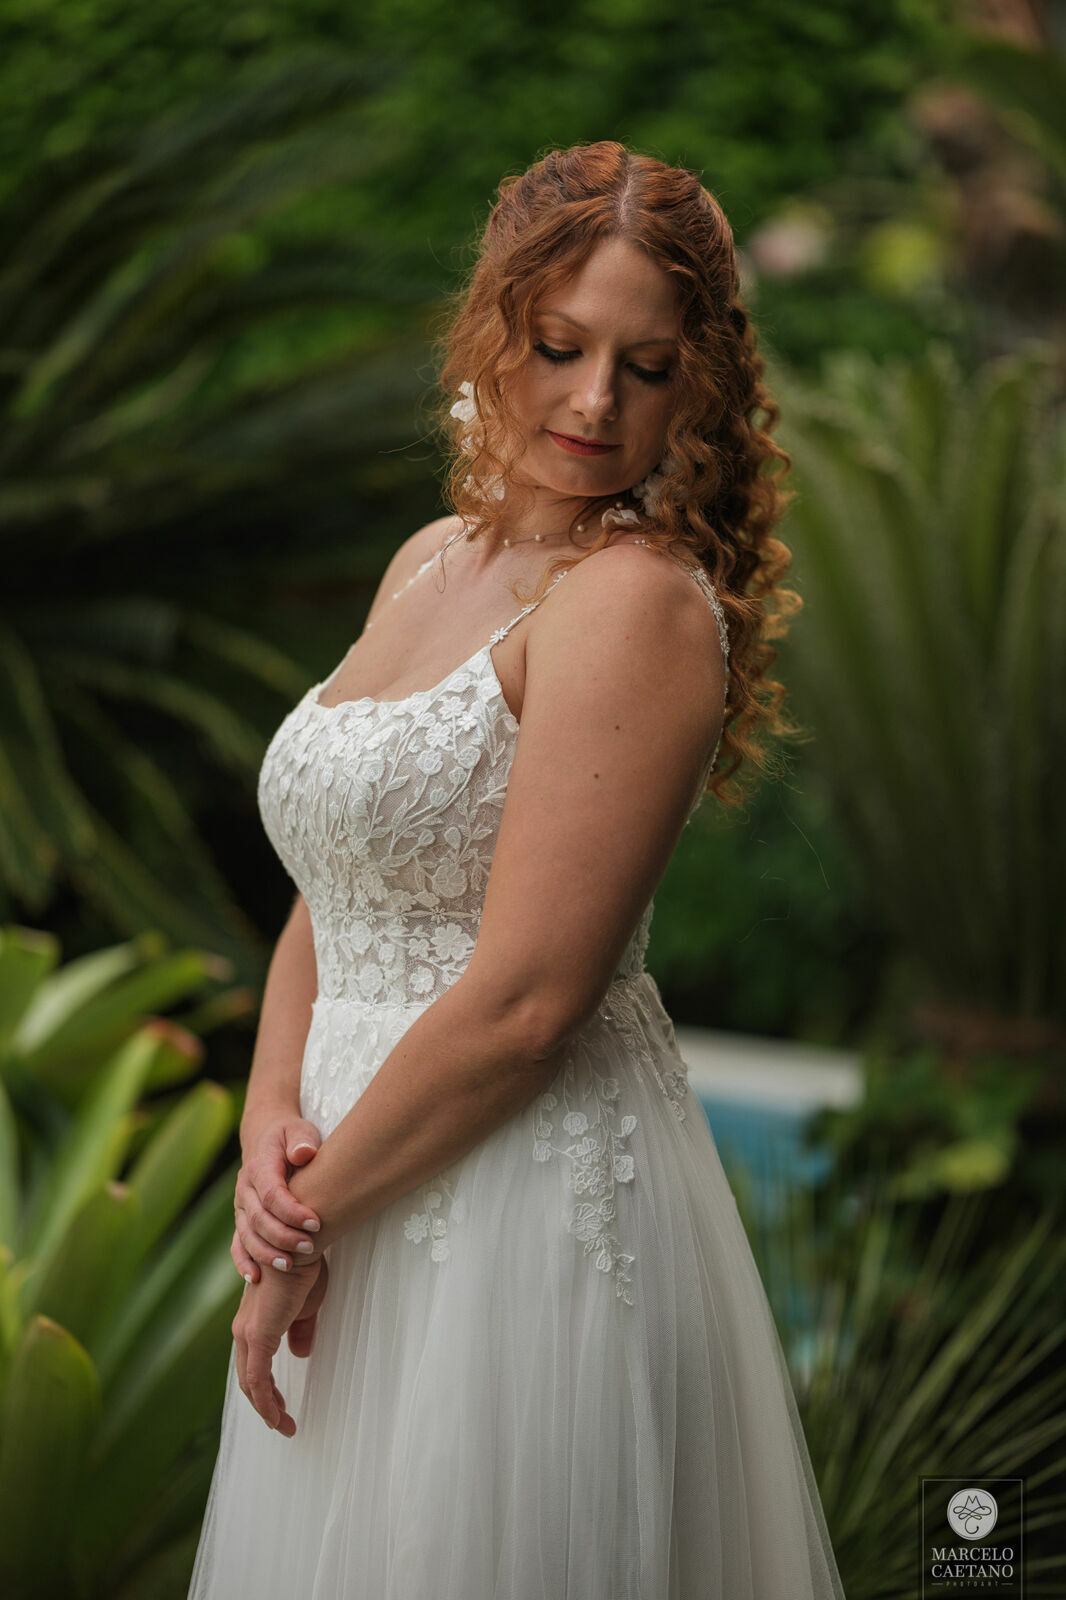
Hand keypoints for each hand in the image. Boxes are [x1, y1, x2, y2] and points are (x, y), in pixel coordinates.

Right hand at [232, 1115, 323, 1282]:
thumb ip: (301, 1140)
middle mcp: (245, 1190)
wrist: (265, 1139)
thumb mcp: (298, 1130)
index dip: (292, 1212)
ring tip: (290, 1266)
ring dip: (267, 1254)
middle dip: (283, 1236)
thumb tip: (303, 1153)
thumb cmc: (290, 1137)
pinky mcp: (242, 1221)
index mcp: (259, 1167)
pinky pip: (237, 1244)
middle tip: (310, 1247)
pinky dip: (244, 1262)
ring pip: (247, 1236)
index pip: (272, 1194)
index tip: (316, 1224)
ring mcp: (241, 1208)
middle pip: (259, 1219)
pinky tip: (256, 1278)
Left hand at [232, 1254, 329, 1435]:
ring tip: (284, 1426)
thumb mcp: (306, 1306)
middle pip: (248, 1378)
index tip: (281, 1405)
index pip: (254, 1363)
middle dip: (265, 1403)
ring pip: (251, 1383)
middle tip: (282, 1422)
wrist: (299, 1246)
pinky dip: (266, 1402)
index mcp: (254, 1320)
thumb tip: (299, 1354)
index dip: (267, 1387)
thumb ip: (300, 1331)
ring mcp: (247, 1333)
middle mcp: (244, 1329)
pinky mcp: (257, 1336)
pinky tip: (277, 1417)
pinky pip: (257, 1379)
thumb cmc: (304, 1269)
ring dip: (267, 1408)